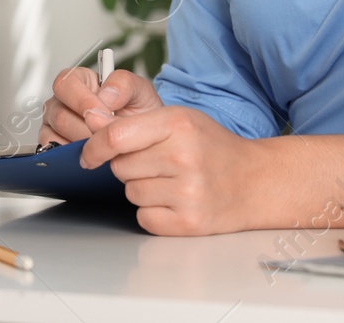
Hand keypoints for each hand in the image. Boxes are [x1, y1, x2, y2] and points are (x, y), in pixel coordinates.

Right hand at [38, 65, 161, 144]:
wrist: (144, 136)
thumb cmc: (137, 110)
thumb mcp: (139, 90)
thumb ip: (124, 84)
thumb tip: (105, 95)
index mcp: (79, 81)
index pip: (65, 84)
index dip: (83, 101)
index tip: (104, 114)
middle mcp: (62, 101)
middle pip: (60, 115)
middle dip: (87, 129)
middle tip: (107, 134)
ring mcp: (55, 123)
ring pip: (56, 135)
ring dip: (82, 144)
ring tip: (103, 145)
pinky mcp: (53, 144)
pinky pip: (52, 151)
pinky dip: (72, 156)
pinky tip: (91, 155)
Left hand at [80, 105, 264, 234]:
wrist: (254, 181)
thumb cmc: (213, 148)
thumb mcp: (179, 119)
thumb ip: (136, 123)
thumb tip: (91, 125)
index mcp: (177, 124)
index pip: (115, 136)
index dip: (94, 147)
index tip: (89, 155)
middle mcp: (183, 157)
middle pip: (119, 167)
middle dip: (128, 167)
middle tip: (156, 164)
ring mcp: (187, 193)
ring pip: (130, 193)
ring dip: (141, 189)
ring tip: (169, 182)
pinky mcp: (189, 223)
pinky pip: (144, 218)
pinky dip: (152, 212)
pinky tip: (173, 201)